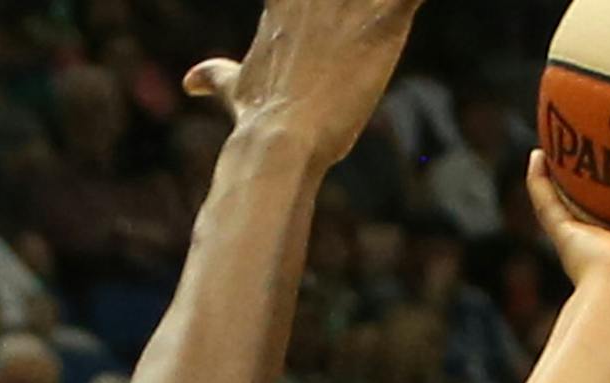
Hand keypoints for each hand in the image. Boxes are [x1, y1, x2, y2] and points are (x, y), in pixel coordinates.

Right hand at [182, 0, 426, 165]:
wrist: (281, 140)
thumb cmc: (259, 118)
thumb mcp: (235, 89)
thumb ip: (217, 75)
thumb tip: (190, 81)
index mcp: (283, 3)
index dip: (316, 4)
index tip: (326, 22)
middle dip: (356, 2)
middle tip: (361, 21)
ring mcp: (349, 7)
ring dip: (385, 1)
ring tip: (392, 9)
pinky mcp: (384, 26)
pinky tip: (418, 4)